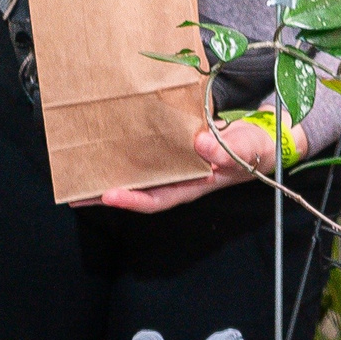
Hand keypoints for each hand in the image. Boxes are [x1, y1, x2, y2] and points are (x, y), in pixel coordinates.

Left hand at [99, 115, 301, 213]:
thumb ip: (228, 149)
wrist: (265, 140)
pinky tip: (112, 141)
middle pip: (140, 189)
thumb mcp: (247, 149)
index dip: (132, 200)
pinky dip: (129, 149)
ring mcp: (177, 163)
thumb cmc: (257, 149)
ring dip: (112, 171)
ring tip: (81, 169)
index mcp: (194, 185)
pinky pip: (148, 151)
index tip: (107, 195)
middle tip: (74, 190)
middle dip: (107, 193)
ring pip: (140, 172)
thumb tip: (199, 144)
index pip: (158, 198)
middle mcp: (180, 178)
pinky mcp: (176, 146)